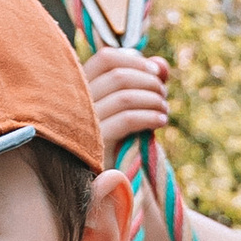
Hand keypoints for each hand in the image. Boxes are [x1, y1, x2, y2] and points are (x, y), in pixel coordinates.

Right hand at [83, 42, 171, 159]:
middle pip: (118, 75)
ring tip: (164, 109)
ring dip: (153, 99)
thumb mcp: (133, 106)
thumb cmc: (119, 139)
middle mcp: (76, 102)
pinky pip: (127, 119)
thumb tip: (162, 64)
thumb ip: (147, 81)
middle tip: (163, 94)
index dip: (135, 61)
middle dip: (149, 81)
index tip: (156, 72)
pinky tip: (160, 122)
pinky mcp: (95, 144)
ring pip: (124, 96)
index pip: (105, 58)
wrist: (106, 182)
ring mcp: (83, 122)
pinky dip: (149, 116)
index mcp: (80, 88)